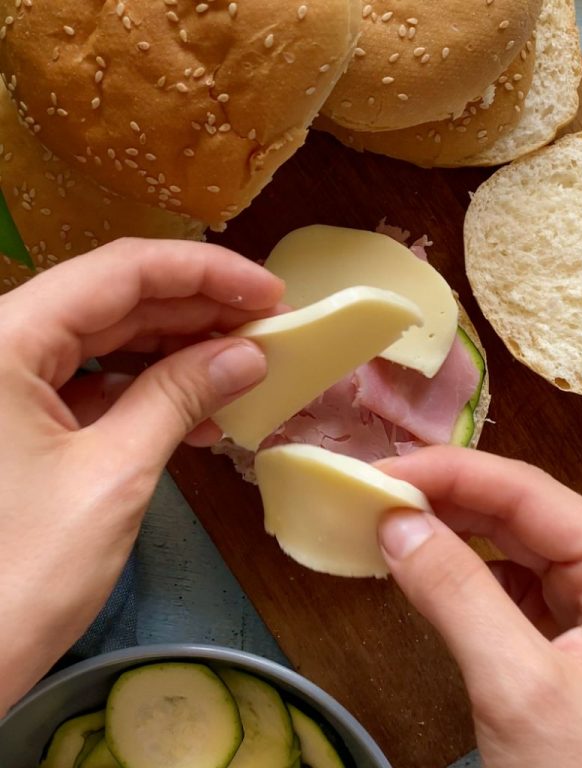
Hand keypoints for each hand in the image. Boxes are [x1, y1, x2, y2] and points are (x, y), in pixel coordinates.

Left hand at [0, 239, 282, 712]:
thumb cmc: (17, 576)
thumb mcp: (114, 476)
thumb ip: (179, 398)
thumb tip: (249, 354)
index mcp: (4, 341)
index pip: (120, 271)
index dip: (205, 273)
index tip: (269, 293)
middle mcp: (0, 347)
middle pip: (115, 301)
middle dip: (198, 313)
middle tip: (269, 330)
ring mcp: (7, 385)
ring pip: (108, 342)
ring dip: (179, 354)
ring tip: (245, 372)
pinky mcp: (19, 421)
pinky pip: (96, 386)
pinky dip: (150, 394)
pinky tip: (201, 416)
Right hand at [377, 446, 581, 767]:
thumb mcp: (518, 688)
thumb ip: (456, 595)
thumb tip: (394, 523)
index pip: (530, 495)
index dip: (452, 473)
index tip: (384, 471)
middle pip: (520, 512)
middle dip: (447, 497)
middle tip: (376, 491)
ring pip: (510, 542)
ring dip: (449, 528)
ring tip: (391, 517)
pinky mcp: (563, 633)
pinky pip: (505, 581)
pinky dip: (459, 569)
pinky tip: (424, 560)